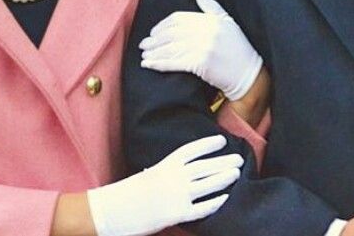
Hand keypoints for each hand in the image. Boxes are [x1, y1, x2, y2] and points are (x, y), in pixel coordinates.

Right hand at [87, 134, 242, 235]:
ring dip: (224, 177)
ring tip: (237, 172)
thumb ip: (165, 173)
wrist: (114, 209)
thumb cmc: (127, 194)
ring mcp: (177, 195)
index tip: (221, 140)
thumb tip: (178, 173)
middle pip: (204, 166)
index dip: (208, 144)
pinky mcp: (177, 213)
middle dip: (223, 161)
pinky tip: (226, 198)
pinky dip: (215, 202)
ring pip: (207, 184)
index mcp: (165, 165)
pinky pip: (202, 207)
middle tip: (239, 158)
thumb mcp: (148, 176)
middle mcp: (173, 177)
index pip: (191, 150)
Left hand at [139, 0, 262, 100]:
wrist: (250, 74)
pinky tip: (149, 65)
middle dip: (155, 40)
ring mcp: (203, 46)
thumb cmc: (239, 47)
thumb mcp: (227, 20)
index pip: (178, 19)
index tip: (153, 33)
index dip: (162, 26)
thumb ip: (209, 4)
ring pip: (171, 48)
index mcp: (210, 19)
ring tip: (144, 56)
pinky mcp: (201, 63)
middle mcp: (206, 31)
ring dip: (154, 52)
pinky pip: (175, 62)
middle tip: (143, 45)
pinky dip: (159, 64)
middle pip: (172, 33)